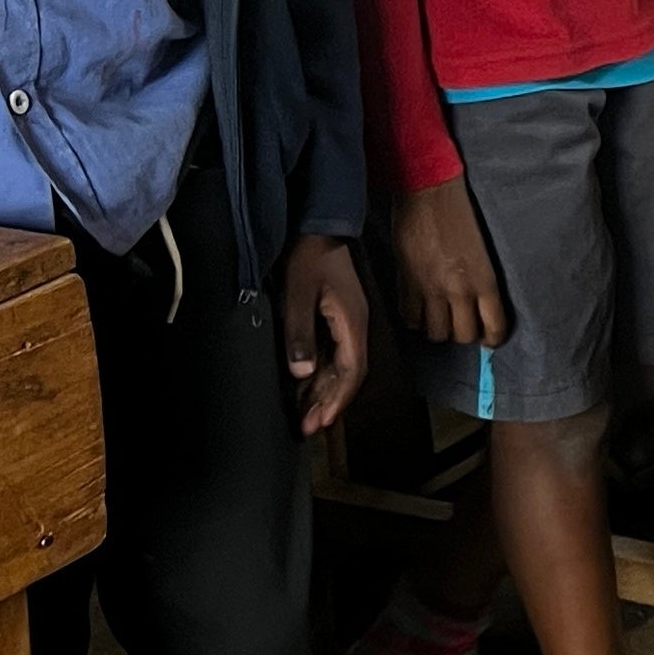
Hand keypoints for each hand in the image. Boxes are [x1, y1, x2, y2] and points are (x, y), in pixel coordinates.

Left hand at [277, 233, 368, 433]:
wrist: (319, 227)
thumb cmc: (309, 258)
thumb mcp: (299, 294)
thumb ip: (300, 334)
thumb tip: (302, 373)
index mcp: (352, 324)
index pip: (351, 372)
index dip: (337, 399)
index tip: (322, 421)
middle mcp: (355, 327)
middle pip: (348, 375)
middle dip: (329, 402)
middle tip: (308, 427)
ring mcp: (347, 323)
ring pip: (340, 367)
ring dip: (324, 391)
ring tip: (305, 413)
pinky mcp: (337, 319)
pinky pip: (333, 354)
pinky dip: (320, 374)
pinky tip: (305, 385)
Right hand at [391, 179, 509, 347]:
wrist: (428, 193)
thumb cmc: (460, 216)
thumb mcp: (481, 252)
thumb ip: (479, 281)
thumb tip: (477, 307)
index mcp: (485, 280)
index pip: (494, 326)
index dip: (492, 338)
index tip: (489, 339)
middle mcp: (460, 290)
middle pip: (463, 335)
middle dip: (464, 334)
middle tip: (462, 324)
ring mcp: (431, 289)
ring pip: (436, 333)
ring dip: (438, 329)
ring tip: (439, 318)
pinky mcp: (407, 283)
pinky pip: (410, 318)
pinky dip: (415, 319)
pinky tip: (419, 310)